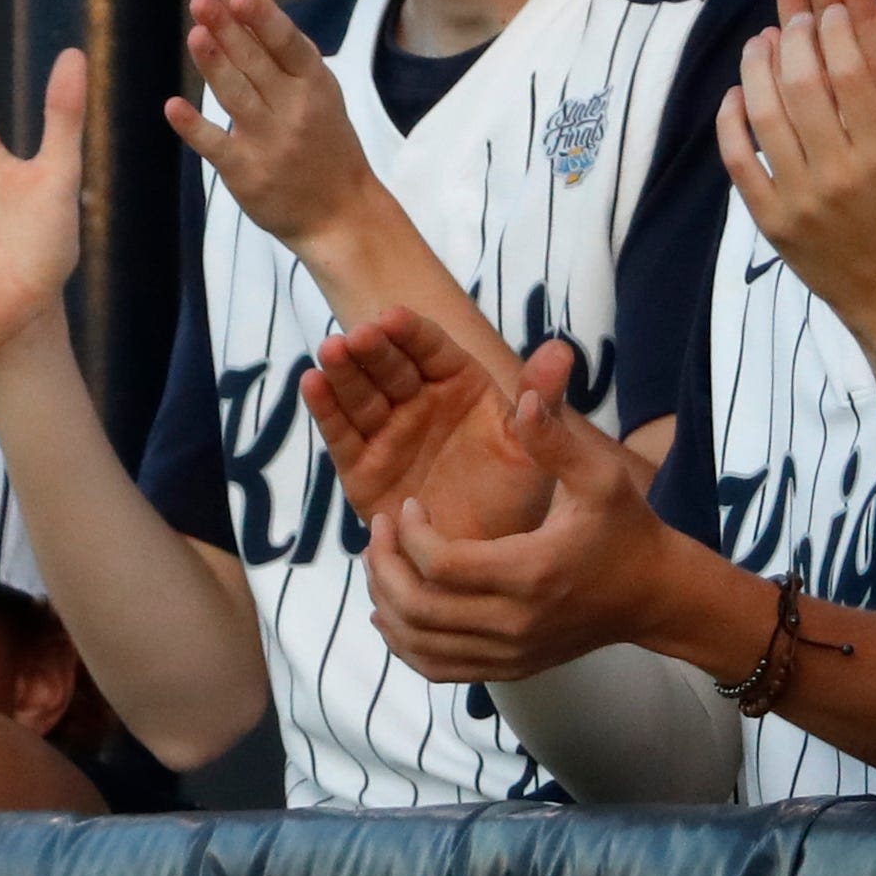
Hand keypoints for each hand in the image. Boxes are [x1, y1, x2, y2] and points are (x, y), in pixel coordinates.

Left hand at [164, 0, 379, 252]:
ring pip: (236, 95)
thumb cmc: (327, 146)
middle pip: (256, 62)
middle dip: (228, 28)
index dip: (259, 12)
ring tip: (195, 34)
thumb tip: (245, 1)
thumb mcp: (321, 95)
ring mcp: (269, 142)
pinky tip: (173, 106)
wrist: (342, 215)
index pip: (285, 40)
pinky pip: (215, 145)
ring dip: (214, 64)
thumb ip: (285, 55)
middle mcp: (294, 109)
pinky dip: (193, 126)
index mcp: (315, 85)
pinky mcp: (246, 172)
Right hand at [301, 309, 553, 546]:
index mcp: (459, 385)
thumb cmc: (516, 495)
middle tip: (357, 337)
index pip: (431, 350)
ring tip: (331, 353)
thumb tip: (563, 349)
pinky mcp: (361, 467)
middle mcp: (418, 401)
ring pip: (361, 395)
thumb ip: (543, 399)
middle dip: (372, 349)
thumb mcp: (534, 446)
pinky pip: (342, 434)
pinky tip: (312, 384)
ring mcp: (387, 432)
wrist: (487, 557)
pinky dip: (326, 409)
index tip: (394, 318)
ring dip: (343, 372)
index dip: (411, 333)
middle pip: (389, 366)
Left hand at [360, 344, 685, 682]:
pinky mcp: (507, 668)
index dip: (411, 535)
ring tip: (379, 564)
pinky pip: (437, 668)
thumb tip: (524, 398)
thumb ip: (556, 441)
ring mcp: (509, 653)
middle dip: (384, 567)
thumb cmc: (626, 529)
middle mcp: (515, 623)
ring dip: (387, 605)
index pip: (442, 565)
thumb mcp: (601, 476)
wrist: (655, 595)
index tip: (408, 506)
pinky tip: (391, 611)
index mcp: (531, 573)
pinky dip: (404, 643)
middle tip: (377, 532)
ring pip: (420, 644)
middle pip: (419, 609)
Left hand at [718, 0, 875, 337]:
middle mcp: (839, 175)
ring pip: (766, 116)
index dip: (837, 29)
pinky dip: (731, 122)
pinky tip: (736, 92)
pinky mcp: (774, 222)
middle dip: (797, 36)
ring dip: (759, 69)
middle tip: (795, 13)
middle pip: (804, 85)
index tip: (833, 7)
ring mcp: (800, 200)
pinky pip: (740, 163)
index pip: (853, 73)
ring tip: (762, 39)